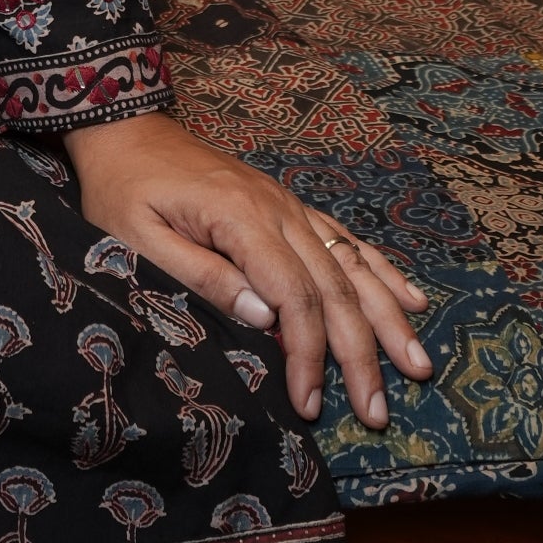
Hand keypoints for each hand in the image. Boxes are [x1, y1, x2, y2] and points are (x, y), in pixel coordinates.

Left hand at [66, 109, 432, 430]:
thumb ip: (201, 275)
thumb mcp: (136, 237)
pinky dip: (382, 271)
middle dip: (362, 355)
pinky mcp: (288, 204)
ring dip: (389, 319)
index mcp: (240, 217)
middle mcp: (278, 209)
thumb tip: (264, 318)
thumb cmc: (122, 188)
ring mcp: (288, 204)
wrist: (125, 130)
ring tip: (420, 366)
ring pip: (352, 265)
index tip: (309, 404)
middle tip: (378, 413)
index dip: (308, 355)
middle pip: (334, 289)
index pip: (294, 297)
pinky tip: (412, 300)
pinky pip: (346, 239)